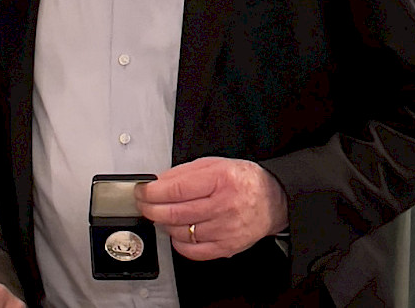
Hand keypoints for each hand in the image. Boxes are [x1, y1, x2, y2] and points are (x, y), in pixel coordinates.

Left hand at [135, 156, 287, 260]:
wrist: (273, 200)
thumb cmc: (243, 181)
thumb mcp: (214, 164)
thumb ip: (183, 173)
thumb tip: (158, 183)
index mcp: (221, 180)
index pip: (176, 189)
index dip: (152, 192)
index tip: (142, 191)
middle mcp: (224, 206)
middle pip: (175, 213)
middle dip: (151, 209)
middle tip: (143, 204)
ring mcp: (225, 229)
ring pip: (180, 232)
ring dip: (164, 224)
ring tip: (162, 215)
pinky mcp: (226, 247)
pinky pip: (192, 251)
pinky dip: (178, 242)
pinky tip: (177, 231)